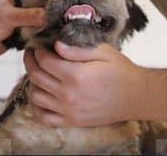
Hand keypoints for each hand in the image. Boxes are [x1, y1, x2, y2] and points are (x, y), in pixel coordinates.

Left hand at [24, 42, 147, 126]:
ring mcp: (68, 110)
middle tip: (31, 54)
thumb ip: (76, 49)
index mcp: (74, 74)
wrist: (136, 96)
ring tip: (37, 72)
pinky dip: (37, 107)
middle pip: (36, 76)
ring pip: (36, 96)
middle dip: (29, 61)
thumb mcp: (102, 52)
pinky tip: (41, 95)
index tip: (38, 45)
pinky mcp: (72, 121)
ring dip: (32, 82)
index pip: (43, 60)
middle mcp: (68, 94)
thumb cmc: (120, 71)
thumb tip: (56, 45)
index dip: (37, 50)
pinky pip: (45, 117)